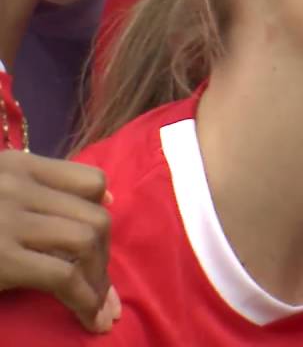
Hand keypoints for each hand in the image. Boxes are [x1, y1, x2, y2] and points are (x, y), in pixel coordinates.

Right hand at [0, 151, 117, 332]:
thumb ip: (33, 192)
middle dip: (104, 256)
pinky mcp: (1, 258)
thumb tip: (107, 198)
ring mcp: (7, 220)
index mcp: (14, 166)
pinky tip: (89, 320)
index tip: (101, 238)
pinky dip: (86, 300)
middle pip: (95, 215)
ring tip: (96, 306)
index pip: (90, 180)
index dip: (104, 212)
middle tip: (97, 285)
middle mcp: (15, 185)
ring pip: (88, 241)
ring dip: (99, 279)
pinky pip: (65, 276)